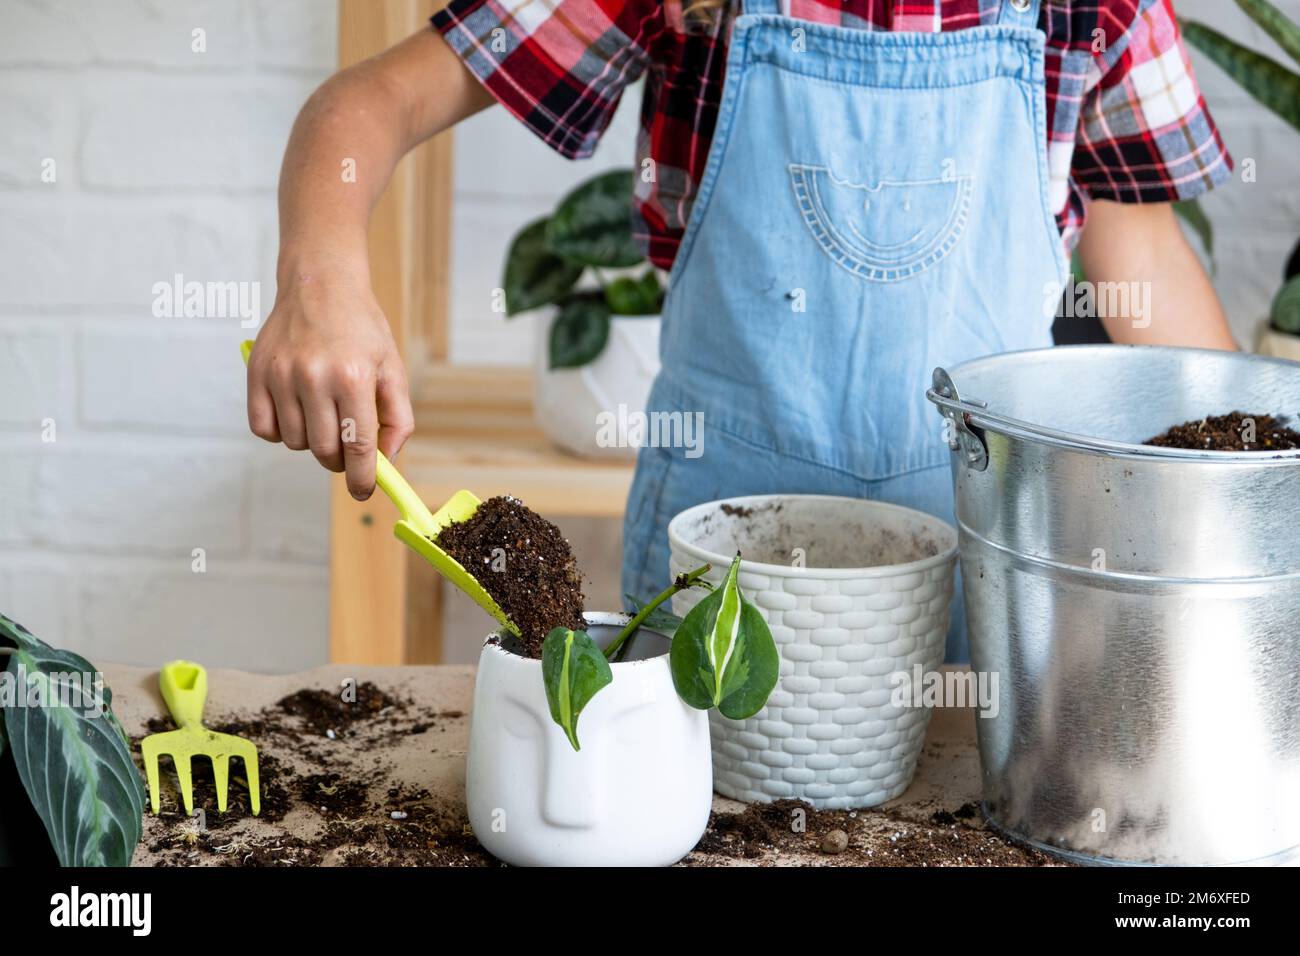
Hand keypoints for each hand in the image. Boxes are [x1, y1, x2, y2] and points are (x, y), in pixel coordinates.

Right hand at [247, 270, 413, 499]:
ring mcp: (281, 375)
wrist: (320, 286)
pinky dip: (281, 431)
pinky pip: (264, 429)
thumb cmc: (361, 331)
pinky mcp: (256, 374)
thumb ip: (397, 418)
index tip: (363, 492)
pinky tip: (297, 411)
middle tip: (346, 446)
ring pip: (295, 443)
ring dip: (312, 441)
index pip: (357, 446)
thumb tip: (386, 461)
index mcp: (354, 377)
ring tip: (323, 413)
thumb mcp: (392, 369)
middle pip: (324, 450)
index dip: (362, 478)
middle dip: (339, 459)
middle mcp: (314, 377)